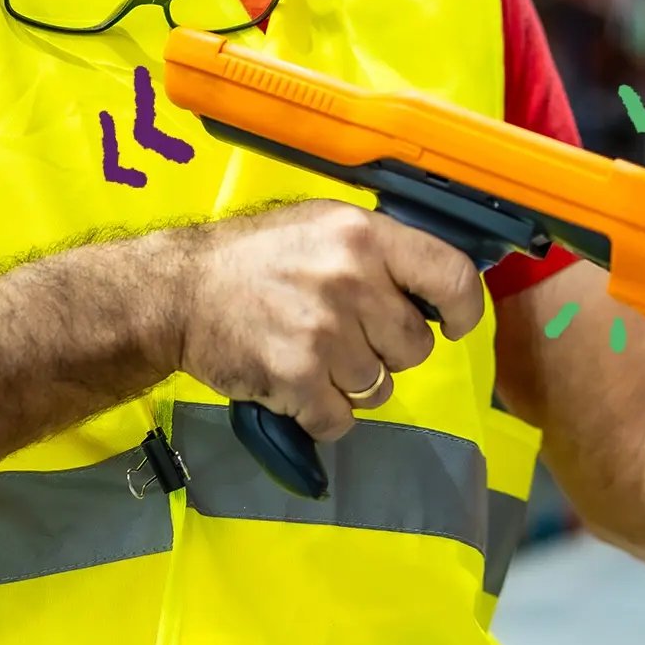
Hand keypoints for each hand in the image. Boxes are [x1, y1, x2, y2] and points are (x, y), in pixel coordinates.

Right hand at [172, 201, 485, 443]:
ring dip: (352, 383)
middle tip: (346, 335)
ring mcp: (325, 333)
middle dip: (388, 350)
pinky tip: (297, 386)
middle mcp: (351, 280)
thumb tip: (433, 289)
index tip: (451, 325)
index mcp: (364, 235)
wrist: (180, 292)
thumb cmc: (255, 256)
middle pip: (415, 346)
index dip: (464, 309)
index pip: (452, 275)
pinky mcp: (298, 379)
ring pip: (380, 387)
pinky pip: (342, 419)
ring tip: (313, 355)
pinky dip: (323, 414)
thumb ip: (378, 251)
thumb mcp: (322, 225)